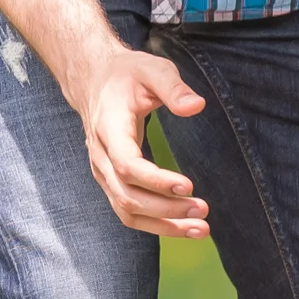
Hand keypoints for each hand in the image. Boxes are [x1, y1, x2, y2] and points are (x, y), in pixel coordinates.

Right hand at [72, 47, 209, 238]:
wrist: (96, 81)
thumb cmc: (129, 74)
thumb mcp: (153, 69)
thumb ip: (174, 88)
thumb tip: (197, 106)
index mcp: (109, 128)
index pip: (127, 164)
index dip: (156, 180)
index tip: (188, 185)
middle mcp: (101, 156)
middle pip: (128, 195)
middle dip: (166, 208)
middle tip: (203, 211)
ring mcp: (103, 172)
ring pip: (127, 211)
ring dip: (163, 224)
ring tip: (201, 229)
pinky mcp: (112, 181)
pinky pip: (129, 211)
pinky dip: (155, 224)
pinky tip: (184, 227)